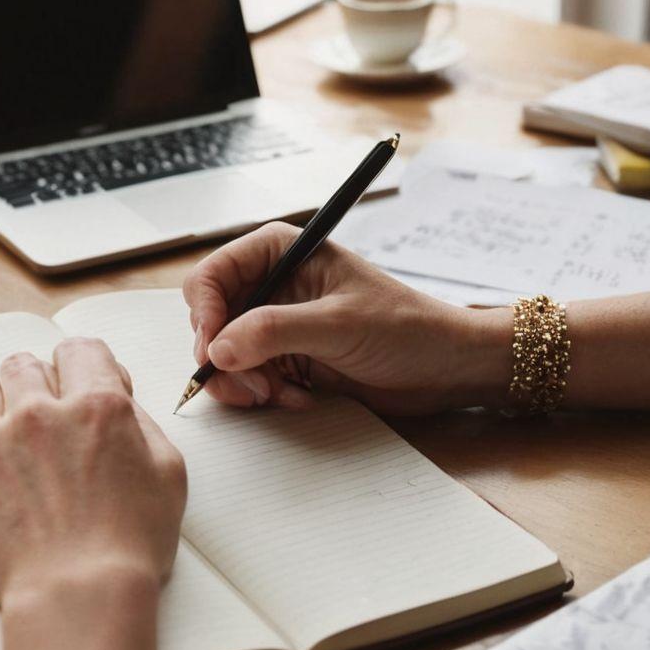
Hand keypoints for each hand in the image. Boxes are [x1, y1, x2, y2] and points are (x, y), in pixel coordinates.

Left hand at [0, 337, 186, 603]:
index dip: (84, 366)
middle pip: (24, 364)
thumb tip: (121, 402)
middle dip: (37, 382)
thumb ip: (142, 425)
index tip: (83, 386)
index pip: (79, 349)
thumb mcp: (167, 474)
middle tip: (47, 417)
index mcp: (96, 406)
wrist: (78, 594)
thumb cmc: (130, 544)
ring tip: (7, 436)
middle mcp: (39, 413)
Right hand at [183, 221, 510, 415]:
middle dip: (223, 357)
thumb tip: (217, 349)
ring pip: (224, 355)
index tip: (214, 350)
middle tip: (251, 385)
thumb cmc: (406, 329)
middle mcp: (272, 284)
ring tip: (279, 394)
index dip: (204, 313)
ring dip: (243, 382)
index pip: (211, 276)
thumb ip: (274, 332)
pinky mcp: (286, 359)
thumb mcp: (338, 325)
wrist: (445, 368)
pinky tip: (298, 397)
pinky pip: (247, 378)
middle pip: (210, 320)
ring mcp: (277, 324)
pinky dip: (263, 394)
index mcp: (281, 252)